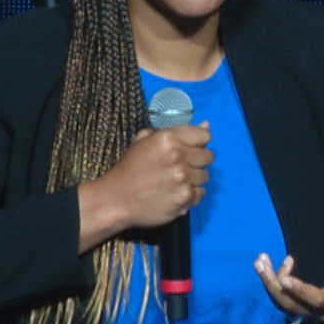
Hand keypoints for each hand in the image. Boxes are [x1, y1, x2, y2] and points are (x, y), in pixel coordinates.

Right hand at [76, 123, 212, 251]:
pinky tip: (176, 193)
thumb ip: (176, 131)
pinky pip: (201, 193)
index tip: (191, 149)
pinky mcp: (185, 197)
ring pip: (205, 176)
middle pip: (208, 156)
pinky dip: (192, 194)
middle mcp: (178, 156)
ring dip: (194, 179)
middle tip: (181, 167)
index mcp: (168, 138)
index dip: (199, 142)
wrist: (115, 199)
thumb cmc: (129, 169)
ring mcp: (183, 178)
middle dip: (197, 161)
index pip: (204, 135)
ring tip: (176, 181)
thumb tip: (206, 124)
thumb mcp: (144, 141)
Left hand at [254, 248, 323, 323]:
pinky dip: (278, 289)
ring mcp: (314, 320)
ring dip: (270, 285)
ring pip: (285, 306)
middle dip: (273, 285)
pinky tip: (276, 270)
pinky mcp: (308, 318)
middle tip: (260, 262)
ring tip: (261, 262)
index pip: (318, 300)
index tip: (283, 277)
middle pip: (292, 305)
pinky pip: (287, 306)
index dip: (300, 290)